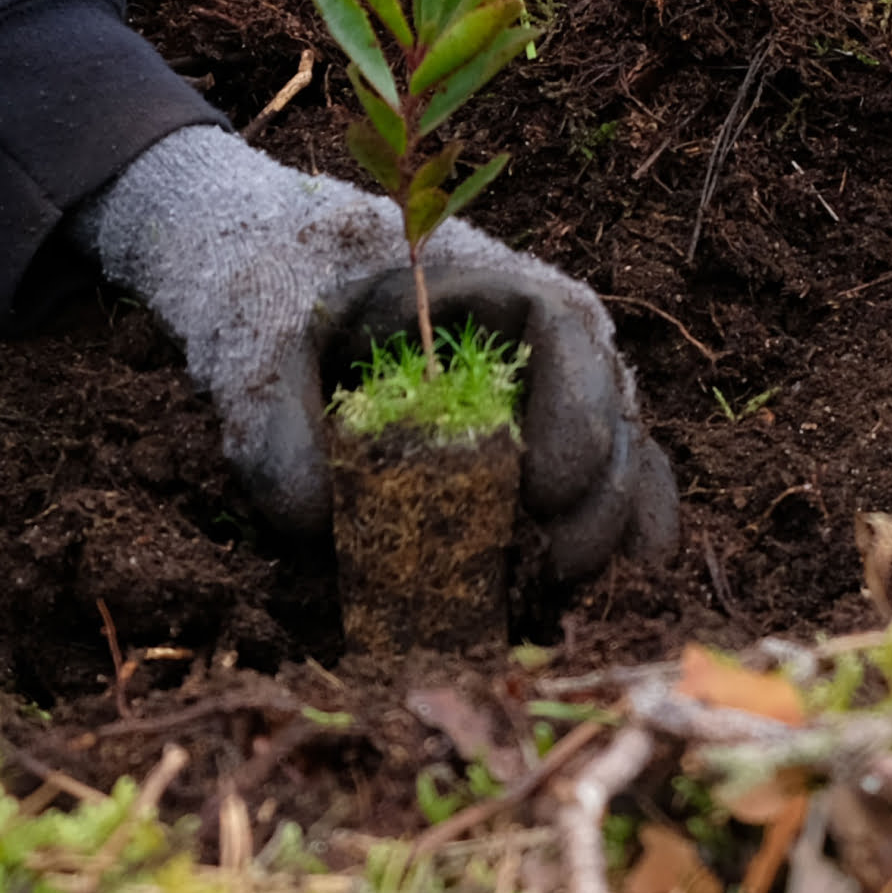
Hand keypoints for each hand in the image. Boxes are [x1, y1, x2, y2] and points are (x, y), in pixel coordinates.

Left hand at [67, 127, 677, 581]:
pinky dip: (613, 552)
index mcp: (498, 291)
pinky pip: (608, 505)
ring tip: (558, 596)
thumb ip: (273, 421)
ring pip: (625, 472)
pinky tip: (588, 601)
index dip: (577, 414)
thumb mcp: (266, 346)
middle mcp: (549, 353)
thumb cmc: (294, 310)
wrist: (288, 311)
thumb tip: (310, 521)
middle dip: (597, 503)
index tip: (543, 492)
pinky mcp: (547, 473)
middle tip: (551, 567)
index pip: (569, 336)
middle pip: (613, 418)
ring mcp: (558, 414)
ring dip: (606, 540)